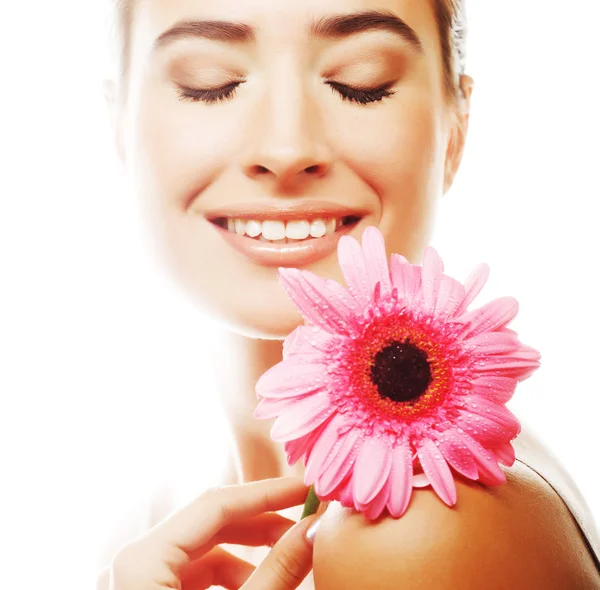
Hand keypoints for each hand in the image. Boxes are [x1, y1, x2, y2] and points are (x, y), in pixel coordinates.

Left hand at [107, 476, 318, 588]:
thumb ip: (276, 571)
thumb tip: (314, 529)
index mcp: (141, 559)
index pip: (215, 503)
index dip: (267, 493)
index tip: (306, 490)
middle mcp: (130, 561)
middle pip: (209, 523)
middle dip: (261, 525)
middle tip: (304, 525)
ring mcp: (134, 579)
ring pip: (202, 549)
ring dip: (247, 555)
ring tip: (284, 568)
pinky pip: (189, 572)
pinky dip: (225, 577)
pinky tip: (254, 586)